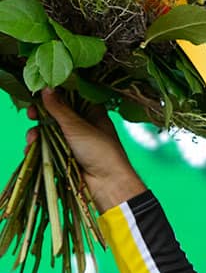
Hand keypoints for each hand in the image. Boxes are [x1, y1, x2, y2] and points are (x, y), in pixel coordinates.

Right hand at [27, 89, 146, 211]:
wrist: (108, 185)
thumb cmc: (101, 152)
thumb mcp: (78, 127)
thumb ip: (60, 108)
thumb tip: (46, 88)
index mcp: (93, 113)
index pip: (71, 97)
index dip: (55, 95)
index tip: (39, 95)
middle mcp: (84, 124)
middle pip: (57, 114)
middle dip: (42, 115)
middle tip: (31, 115)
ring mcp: (75, 141)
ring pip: (50, 131)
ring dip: (38, 133)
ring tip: (32, 139)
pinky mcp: (67, 155)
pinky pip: (48, 147)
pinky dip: (39, 147)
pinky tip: (32, 149)